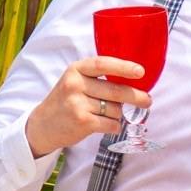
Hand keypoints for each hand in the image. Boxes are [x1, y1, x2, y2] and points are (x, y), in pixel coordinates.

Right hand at [24, 56, 149, 157]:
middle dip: (136, 96)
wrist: (43, 125)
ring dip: (118, 114)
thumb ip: (97, 78)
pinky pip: (111, 123)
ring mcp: (77, 104)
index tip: (141, 72)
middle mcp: (75, 84)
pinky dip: (114, 126)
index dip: (124, 67)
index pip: (103, 64)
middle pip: (115, 90)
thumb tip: (132, 81)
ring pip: (115, 109)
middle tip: (147, 100)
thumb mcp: (75, 81)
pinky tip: (108, 125)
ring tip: (109, 114)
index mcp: (76, 70)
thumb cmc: (65, 101)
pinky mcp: (81, 122)